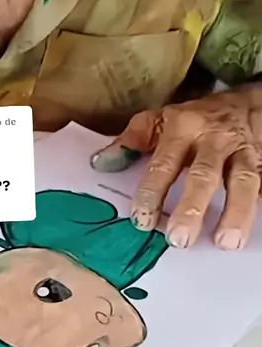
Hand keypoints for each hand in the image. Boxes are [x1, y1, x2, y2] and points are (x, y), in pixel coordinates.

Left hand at [91, 88, 261, 250]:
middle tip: (179, 240)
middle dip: (193, 208)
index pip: (164, 164)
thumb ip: (132, 141)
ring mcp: (244, 152)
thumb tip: (100, 163)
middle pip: (204, 174)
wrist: (246, 103)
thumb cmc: (195, 119)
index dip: (152, 193)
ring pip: (245, 181)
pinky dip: (260, 206)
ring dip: (236, 213)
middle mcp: (214, 140)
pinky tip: (252, 231)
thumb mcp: (160, 119)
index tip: (142, 221)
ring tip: (226, 243)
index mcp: (183, 129)